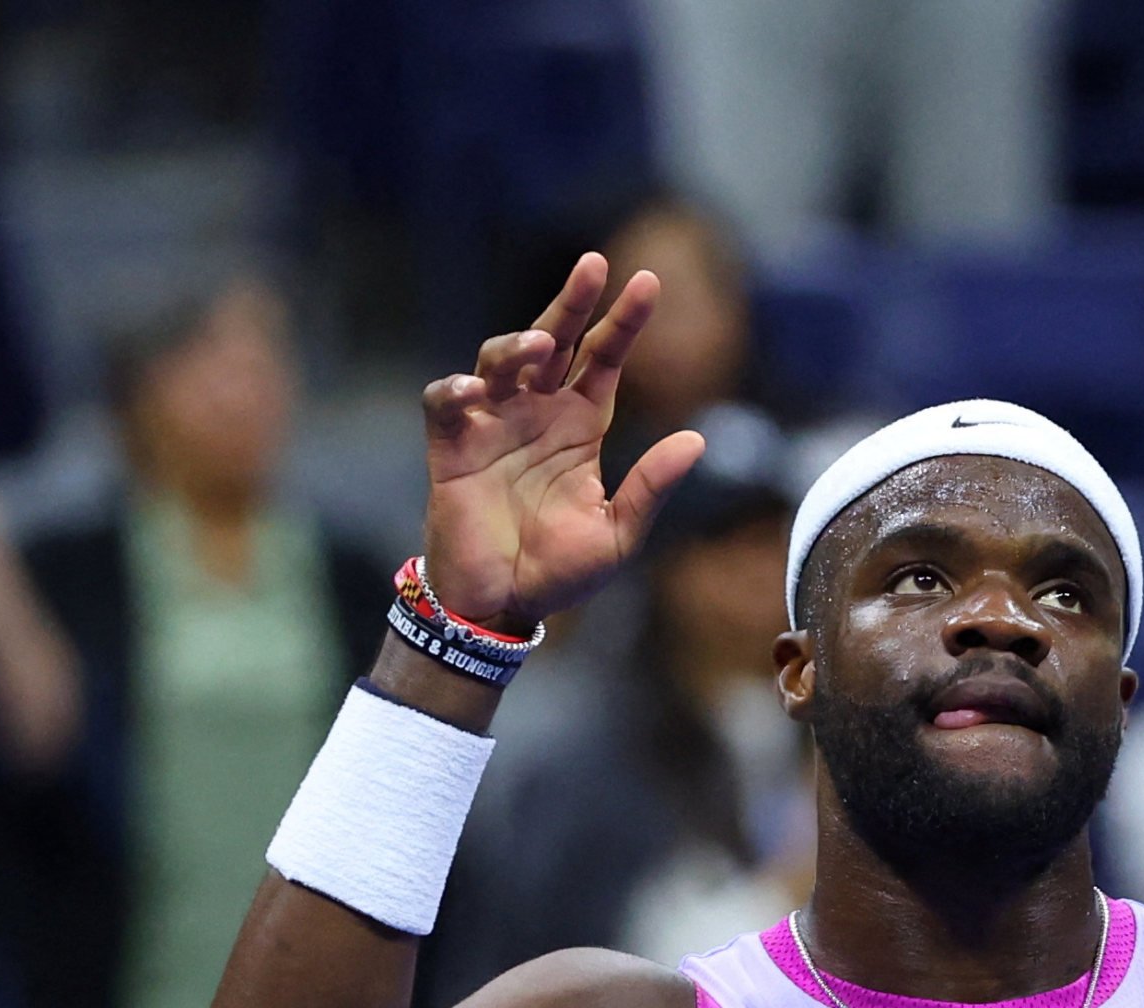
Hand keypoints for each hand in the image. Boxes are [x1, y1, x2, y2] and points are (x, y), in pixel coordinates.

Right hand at [419, 252, 706, 636]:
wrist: (501, 606)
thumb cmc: (558, 573)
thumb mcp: (618, 532)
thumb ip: (651, 486)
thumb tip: (698, 440)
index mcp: (580, 427)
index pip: (605, 360)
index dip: (623, 322)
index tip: (647, 283)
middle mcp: (537, 414)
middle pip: (556, 342)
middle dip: (573, 303)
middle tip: (594, 264)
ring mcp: (493, 425)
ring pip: (500, 360)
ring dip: (517, 345)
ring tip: (537, 346)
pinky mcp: (452, 448)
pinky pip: (446, 403)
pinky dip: (455, 390)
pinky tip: (474, 391)